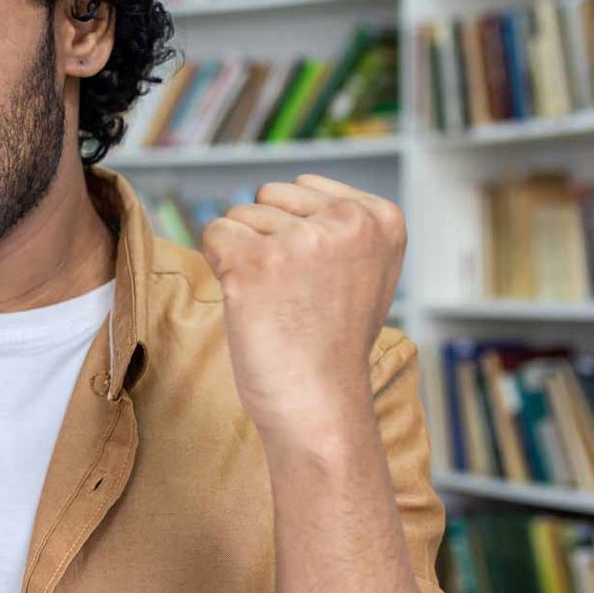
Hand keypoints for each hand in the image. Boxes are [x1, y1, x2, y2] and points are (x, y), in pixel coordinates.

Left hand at [199, 175, 403, 440]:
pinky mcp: (255, 262)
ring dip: (243, 258)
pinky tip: (249, 302)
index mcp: (380, 217)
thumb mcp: (361, 269)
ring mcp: (302, 240)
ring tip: (276, 304)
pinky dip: (219, 267)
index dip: (294, 232)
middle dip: (267, 239)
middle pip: (267, 197)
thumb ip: (336, 223)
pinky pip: (213, 234)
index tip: (318, 280)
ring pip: (238, 216)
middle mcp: (348, 221)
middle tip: (292, 295)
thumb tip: (289, 190)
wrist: (320, 405)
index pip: (303, 187)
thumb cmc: (330, 343)